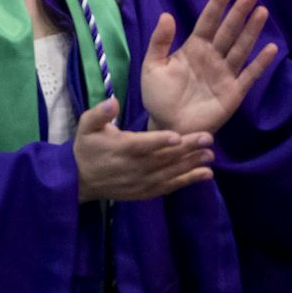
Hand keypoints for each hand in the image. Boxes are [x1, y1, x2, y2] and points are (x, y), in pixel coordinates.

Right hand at [73, 98, 215, 201]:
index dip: (160, 141)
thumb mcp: (86, 126)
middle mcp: (134, 167)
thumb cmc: (87, 148)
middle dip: (187, 148)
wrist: (81, 180)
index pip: (143, 145)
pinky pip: (171, 186)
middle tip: (208, 138)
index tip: (178, 136)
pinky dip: (189, 181)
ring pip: (171, 172)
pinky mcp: (148, 191)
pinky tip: (206, 174)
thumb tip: (113, 101)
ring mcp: (143, 181)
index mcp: (121, 148)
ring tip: (210, 155)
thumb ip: (99, 113)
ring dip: (192, 164)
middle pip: (163, 158)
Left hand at [138, 0, 277, 135]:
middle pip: (228, 30)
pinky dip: (260, 62)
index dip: (217, 4)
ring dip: (252, 30)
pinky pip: (249, 75)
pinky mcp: (233, 92)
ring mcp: (224, 74)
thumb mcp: (152, 66)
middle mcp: (212, 57)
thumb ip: (159, 41)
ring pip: (241, 47)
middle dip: (239, 12)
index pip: (207, 21)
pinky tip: (271, 48)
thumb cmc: (158, 96)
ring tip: (262, 11)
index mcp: (192, 48)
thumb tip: (167, 15)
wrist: (167, 126)